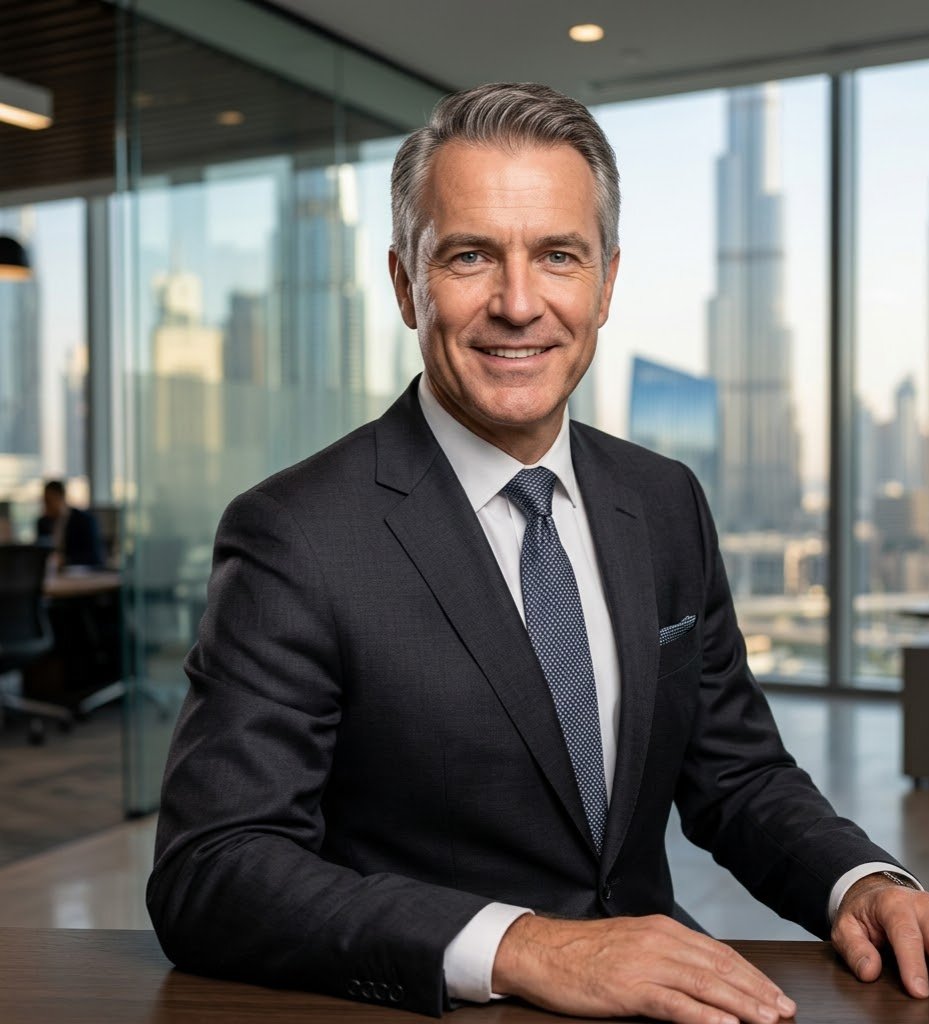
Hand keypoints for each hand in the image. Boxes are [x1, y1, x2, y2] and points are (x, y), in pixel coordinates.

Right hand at [492, 913, 795, 1023]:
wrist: (541, 951)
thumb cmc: (582, 953)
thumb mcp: (630, 944)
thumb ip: (664, 955)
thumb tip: (700, 977)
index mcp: (661, 929)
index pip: (717, 953)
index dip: (751, 975)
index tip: (775, 994)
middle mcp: (659, 941)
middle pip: (719, 968)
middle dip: (756, 991)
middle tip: (785, 1011)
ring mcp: (645, 964)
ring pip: (705, 985)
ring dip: (742, 1004)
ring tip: (768, 1020)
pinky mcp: (629, 988)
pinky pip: (674, 1003)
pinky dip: (703, 1016)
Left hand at [832, 872, 928, 996]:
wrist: (873, 894)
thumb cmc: (861, 912)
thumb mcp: (844, 927)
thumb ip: (854, 950)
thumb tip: (869, 972)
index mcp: (891, 904)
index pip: (906, 935)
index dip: (913, 965)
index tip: (918, 991)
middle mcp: (919, 905)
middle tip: (920, 991)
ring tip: (922, 980)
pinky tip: (926, 973)